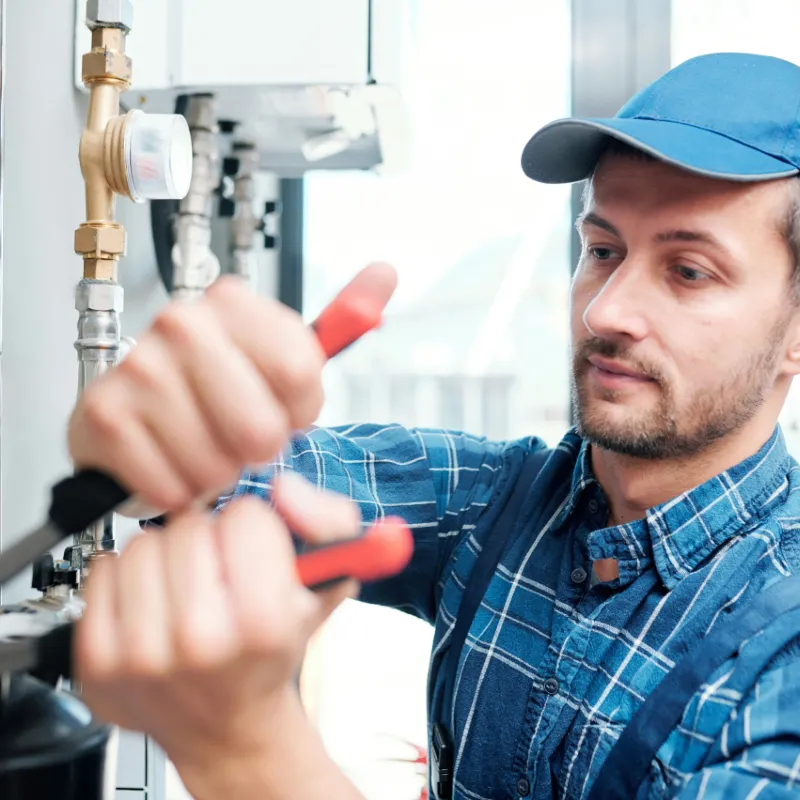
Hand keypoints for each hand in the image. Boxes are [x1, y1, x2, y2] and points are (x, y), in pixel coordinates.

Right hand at [67, 263, 397, 512]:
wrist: (146, 423)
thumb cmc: (222, 392)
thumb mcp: (289, 356)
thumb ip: (343, 318)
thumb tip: (386, 273)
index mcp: (233, 302)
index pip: (300, 373)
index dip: (298, 411)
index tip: (280, 406)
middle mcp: (182, 322)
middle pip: (261, 428)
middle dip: (257, 450)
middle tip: (236, 434)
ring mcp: (139, 367)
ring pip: (216, 463)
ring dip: (216, 472)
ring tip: (200, 445)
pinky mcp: (103, 415)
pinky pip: (171, 485)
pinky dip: (178, 490)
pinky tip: (168, 461)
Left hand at [74, 473, 359, 777]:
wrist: (227, 726)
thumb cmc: (273, 649)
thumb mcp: (326, 583)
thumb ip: (327, 520)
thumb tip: (283, 490)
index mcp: (264, 622)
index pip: (244, 516)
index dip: (255, 529)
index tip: (256, 556)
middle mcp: (200, 642)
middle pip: (189, 526)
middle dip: (207, 540)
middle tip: (220, 574)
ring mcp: (142, 655)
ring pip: (142, 544)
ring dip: (165, 556)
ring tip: (185, 589)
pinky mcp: (99, 661)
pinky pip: (102, 571)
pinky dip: (126, 579)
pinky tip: (152, 603)